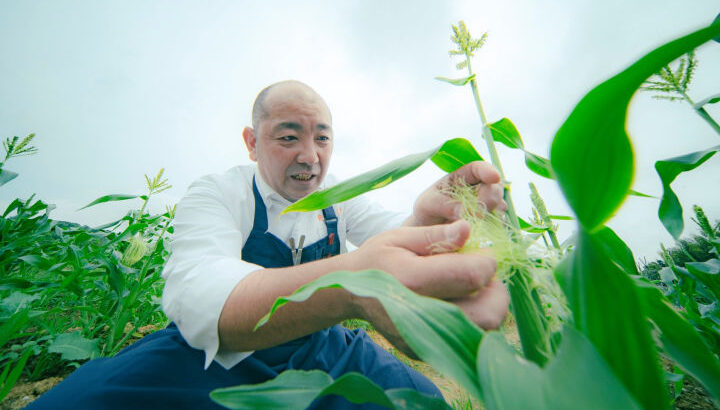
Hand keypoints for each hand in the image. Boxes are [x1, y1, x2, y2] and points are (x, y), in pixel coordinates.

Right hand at [348, 220, 509, 355]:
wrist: (348, 293)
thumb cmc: (378, 258)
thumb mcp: (401, 237)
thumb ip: (437, 235)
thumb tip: (469, 230)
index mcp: (413, 280)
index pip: (473, 276)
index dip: (486, 261)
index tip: (478, 253)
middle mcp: (420, 316)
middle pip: (489, 312)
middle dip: (494, 289)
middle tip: (479, 273)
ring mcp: (423, 339)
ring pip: (485, 330)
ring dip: (488, 306)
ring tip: (469, 288)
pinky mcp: (426, 352)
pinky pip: (468, 340)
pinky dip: (474, 320)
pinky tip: (456, 302)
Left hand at [406, 161, 506, 226]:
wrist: (430, 231)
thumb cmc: (427, 211)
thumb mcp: (427, 204)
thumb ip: (444, 205)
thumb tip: (465, 211)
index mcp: (461, 176)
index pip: (478, 168)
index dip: (487, 170)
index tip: (494, 177)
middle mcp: (477, 187)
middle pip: (494, 186)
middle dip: (491, 197)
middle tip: (478, 213)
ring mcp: (486, 204)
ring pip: (499, 203)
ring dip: (491, 213)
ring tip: (475, 222)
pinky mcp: (490, 220)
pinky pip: (499, 221)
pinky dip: (493, 224)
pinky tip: (481, 228)